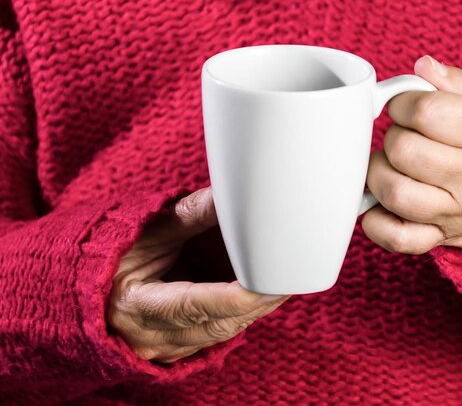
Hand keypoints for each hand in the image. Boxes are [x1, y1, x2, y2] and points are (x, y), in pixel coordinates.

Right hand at [108, 188, 289, 362]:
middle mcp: (153, 336)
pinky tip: (262, 291)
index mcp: (136, 305)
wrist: (89, 292)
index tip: (271, 278)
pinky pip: (220, 333)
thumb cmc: (111, 258)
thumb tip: (228, 195)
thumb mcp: (143, 232)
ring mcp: (168, 348)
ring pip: (225, 332)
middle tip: (291, 272)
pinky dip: (243, 312)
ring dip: (257, 307)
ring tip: (284, 276)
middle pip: (219, 323)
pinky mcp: (181, 347)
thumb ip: (187, 215)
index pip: (195, 305)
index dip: (237, 295)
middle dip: (260, 300)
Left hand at [363, 56, 461, 253]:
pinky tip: (380, 203)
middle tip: (403, 134)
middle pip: (404, 151)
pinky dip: (376, 222)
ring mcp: (456, 213)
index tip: (406, 105)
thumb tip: (420, 67)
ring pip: (394, 194)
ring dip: (379, 173)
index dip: (403, 102)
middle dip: (392, 135)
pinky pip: (397, 238)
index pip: (426, 112)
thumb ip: (460, 83)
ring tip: (393, 164)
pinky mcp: (441, 238)